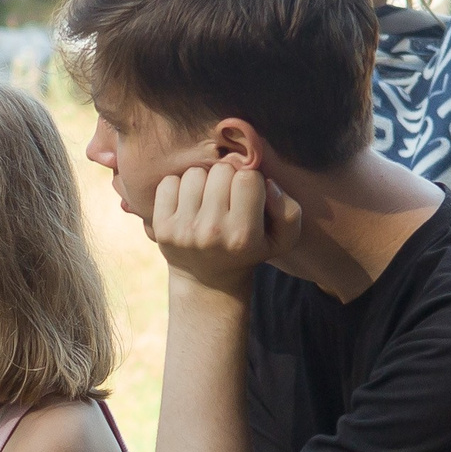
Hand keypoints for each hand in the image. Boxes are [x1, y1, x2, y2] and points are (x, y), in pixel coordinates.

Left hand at [147, 159, 299, 296]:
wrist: (207, 280)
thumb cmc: (248, 250)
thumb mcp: (281, 239)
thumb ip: (288, 211)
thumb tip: (268, 183)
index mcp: (244, 235)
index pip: (248, 178)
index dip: (250, 181)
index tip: (247, 195)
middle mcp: (212, 233)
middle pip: (221, 171)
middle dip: (226, 178)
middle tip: (226, 197)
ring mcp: (184, 231)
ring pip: (194, 174)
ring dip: (202, 181)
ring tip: (207, 200)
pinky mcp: (162, 228)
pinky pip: (168, 183)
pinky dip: (177, 187)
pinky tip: (187, 204)